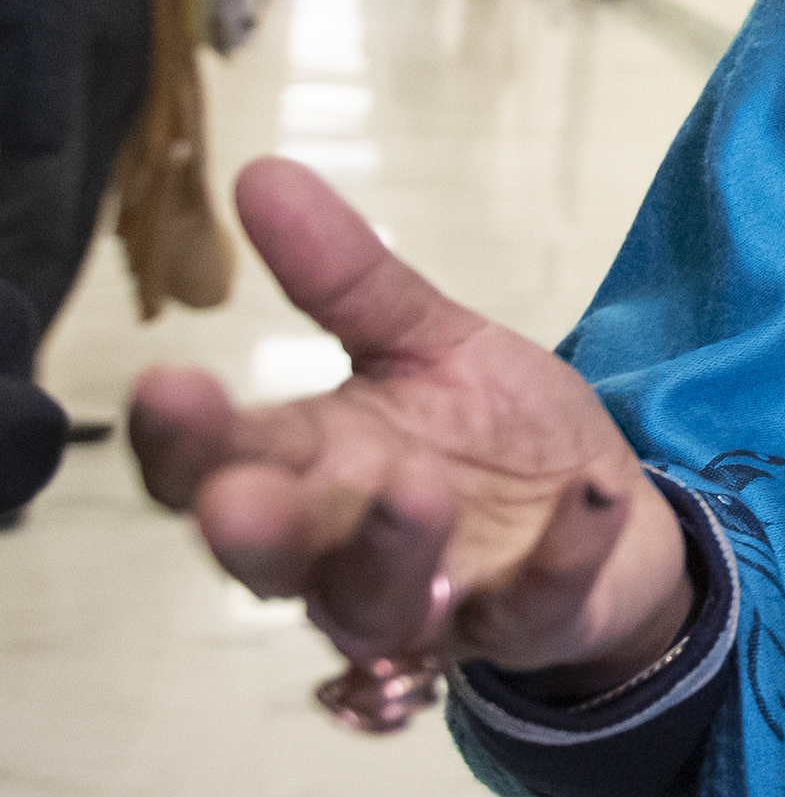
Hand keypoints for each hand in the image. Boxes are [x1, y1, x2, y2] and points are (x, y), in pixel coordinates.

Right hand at [128, 157, 691, 693]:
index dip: (181, 438)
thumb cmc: (491, 434)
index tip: (166, 384)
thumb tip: (260, 174)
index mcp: (312, 467)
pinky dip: (563, 553)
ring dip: (393, 550)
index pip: (215, 464)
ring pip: (381, 602)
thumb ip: (348, 278)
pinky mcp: (528, 622)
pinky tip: (593, 496)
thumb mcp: (430, 341)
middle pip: (275, 558)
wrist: (607, 513)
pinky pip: (535, 605)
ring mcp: (436, 600)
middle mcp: (350, 548)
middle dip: (252, 530)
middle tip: (235, 499)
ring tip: (418, 488)